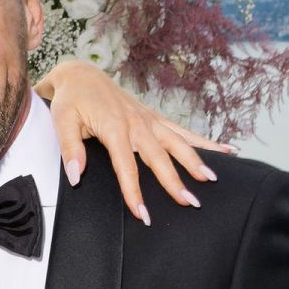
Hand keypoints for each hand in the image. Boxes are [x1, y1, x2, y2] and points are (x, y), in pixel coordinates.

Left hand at [38, 59, 226, 223]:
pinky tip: (226, 150)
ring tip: (211, 180)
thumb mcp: (62, 121)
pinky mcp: (154, 117)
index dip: (134, 192)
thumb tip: (76, 177)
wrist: (81, 73)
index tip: (144, 215)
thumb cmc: (71, 100)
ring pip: (177, 142)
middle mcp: (137, 123)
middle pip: (160, 157)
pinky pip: (182, 131)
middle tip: (191, 203)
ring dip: (195, 161)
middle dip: (176, 181)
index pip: (126, 166)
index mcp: (115, 127)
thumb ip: (70, 149)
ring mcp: (149, 119)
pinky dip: (203, 141)